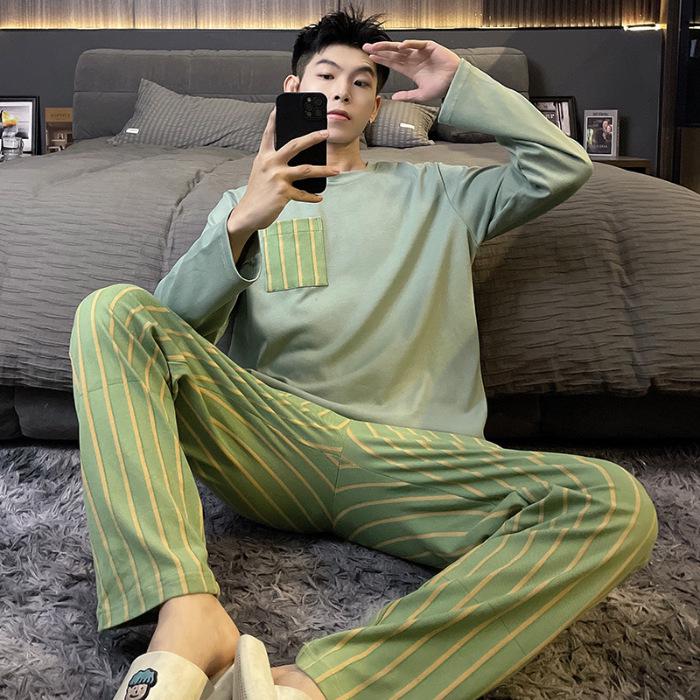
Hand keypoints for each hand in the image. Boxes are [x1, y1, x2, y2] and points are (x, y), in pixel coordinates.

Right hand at [229, 107, 339, 233]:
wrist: (247, 213)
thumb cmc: (258, 192)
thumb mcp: (262, 172)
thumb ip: (274, 162)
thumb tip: (298, 158)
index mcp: (264, 156)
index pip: (269, 133)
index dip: (274, 119)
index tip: (280, 106)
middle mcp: (270, 163)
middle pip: (295, 145)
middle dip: (313, 137)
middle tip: (326, 133)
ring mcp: (277, 177)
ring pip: (306, 169)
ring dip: (324, 170)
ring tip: (336, 170)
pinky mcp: (282, 192)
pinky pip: (303, 193)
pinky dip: (312, 196)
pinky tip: (320, 197)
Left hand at [362, 39, 460, 102]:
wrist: (455, 83)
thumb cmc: (441, 88)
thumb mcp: (420, 95)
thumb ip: (407, 96)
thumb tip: (394, 98)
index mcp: (411, 70)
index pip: (393, 63)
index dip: (382, 60)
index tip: (371, 57)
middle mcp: (414, 59)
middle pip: (393, 53)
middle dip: (380, 50)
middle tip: (367, 48)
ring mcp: (421, 52)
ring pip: (402, 47)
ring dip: (389, 46)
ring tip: (377, 46)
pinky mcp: (430, 47)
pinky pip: (418, 44)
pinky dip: (410, 44)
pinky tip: (400, 46)